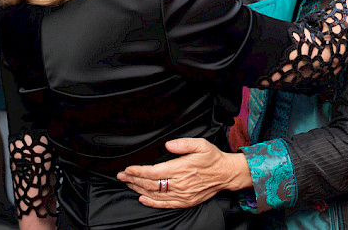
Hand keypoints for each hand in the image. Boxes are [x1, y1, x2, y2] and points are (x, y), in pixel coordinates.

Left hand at [117, 138, 251, 208]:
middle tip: (122, 176)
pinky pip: (165, 204)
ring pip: (155, 194)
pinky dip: (152, 203)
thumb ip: (183, 143)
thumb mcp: (201, 144)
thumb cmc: (213, 158)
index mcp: (181, 169)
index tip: (127, 169)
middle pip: (151, 184)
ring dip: (139, 189)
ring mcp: (182, 194)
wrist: (226, 174)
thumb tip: (168, 145)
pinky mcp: (185, 201)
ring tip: (128, 184)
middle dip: (133, 179)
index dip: (138, 171)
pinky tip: (142, 199)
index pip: (154, 172)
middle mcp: (180, 183)